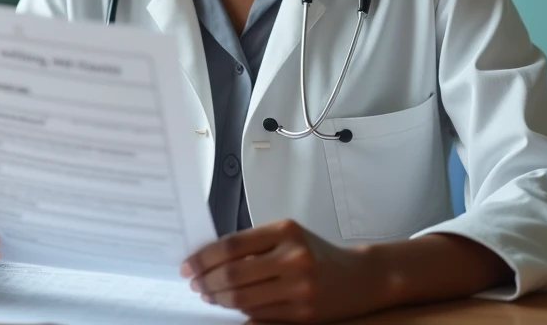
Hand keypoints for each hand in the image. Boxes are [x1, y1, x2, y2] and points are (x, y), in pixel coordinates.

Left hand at [181, 219, 388, 322]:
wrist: (358, 278)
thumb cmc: (316, 253)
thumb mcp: (287, 236)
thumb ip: (252, 244)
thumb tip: (209, 259)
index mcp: (286, 231)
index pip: (232, 246)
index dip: (204, 258)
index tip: (188, 265)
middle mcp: (294, 258)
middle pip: (233, 275)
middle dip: (207, 281)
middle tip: (195, 283)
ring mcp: (299, 288)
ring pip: (243, 299)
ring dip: (219, 299)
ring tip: (208, 294)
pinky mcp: (303, 314)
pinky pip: (259, 314)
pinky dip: (239, 311)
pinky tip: (230, 305)